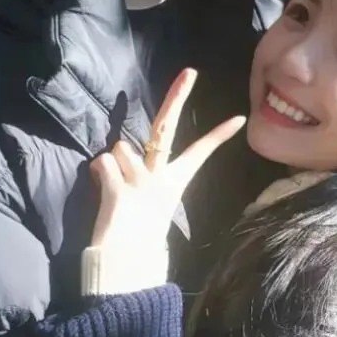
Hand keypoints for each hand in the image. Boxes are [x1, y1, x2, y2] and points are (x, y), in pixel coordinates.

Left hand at [90, 68, 245, 251]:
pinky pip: (102, 162)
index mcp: (173, 182)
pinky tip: (103, 192)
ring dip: (114, 163)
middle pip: (167, 128)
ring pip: (121, 147)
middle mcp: (160, 177)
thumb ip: (132, 174)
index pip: (199, 152)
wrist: (126, 265)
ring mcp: (142, 181)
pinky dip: (97, 173)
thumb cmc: (137, 235)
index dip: (218, 135)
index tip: (239, 119)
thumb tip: (108, 156)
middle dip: (178, 97)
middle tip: (190, 72)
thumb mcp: (146, 203)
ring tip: (116, 188)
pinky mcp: (120, 189)